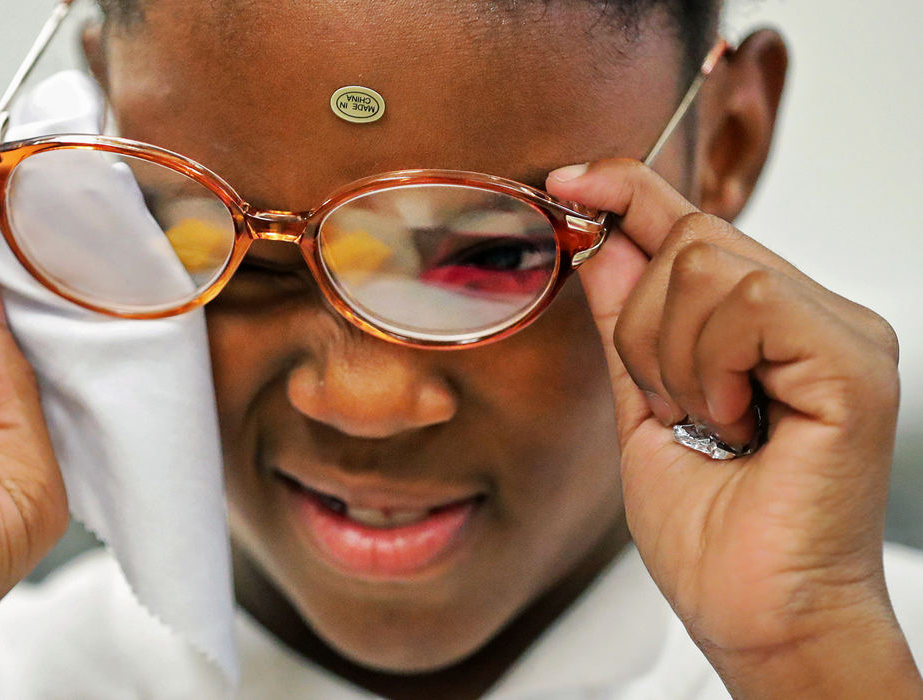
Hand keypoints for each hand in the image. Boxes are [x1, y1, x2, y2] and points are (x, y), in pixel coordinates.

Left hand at [547, 160, 920, 696]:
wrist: (756, 615)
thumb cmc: (712, 533)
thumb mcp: (642, 405)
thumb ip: (627, 321)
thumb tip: (600, 239)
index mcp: (769, 325)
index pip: (695, 226)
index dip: (629, 191)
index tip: (567, 181)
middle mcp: (813, 315)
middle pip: (691, 239)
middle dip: (642, 327)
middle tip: (669, 405)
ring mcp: (841, 332)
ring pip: (708, 265)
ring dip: (671, 356)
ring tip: (705, 423)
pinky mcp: (851, 361)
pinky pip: (746, 302)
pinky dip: (707, 367)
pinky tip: (730, 423)